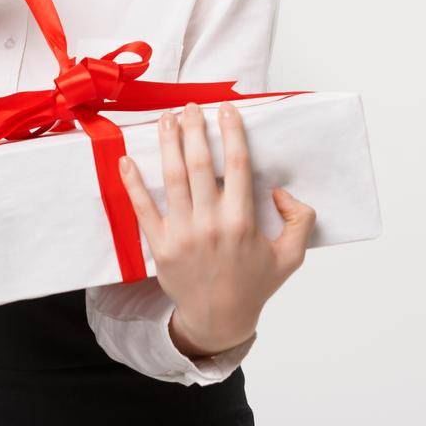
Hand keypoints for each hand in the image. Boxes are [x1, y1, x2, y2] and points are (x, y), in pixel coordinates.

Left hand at [117, 101, 316, 358]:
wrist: (219, 320)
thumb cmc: (254, 285)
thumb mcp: (290, 256)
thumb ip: (299, 221)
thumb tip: (282, 192)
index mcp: (242, 221)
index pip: (238, 165)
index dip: (232, 133)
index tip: (227, 110)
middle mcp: (211, 223)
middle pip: (201, 164)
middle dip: (195, 129)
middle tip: (191, 106)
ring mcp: (183, 233)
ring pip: (173, 178)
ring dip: (168, 144)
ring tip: (165, 119)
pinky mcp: (160, 245)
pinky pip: (142, 208)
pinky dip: (133, 183)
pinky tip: (126, 160)